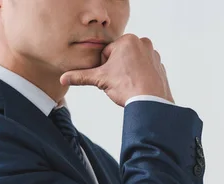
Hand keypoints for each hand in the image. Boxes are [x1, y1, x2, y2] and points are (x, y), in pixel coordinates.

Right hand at [60, 33, 174, 106]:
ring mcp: (154, 54)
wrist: (150, 102)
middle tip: (119, 82)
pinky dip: (140, 77)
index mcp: (128, 40)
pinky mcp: (160, 66)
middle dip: (117, 69)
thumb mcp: (100, 80)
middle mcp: (143, 43)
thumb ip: (81, 76)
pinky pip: (145, 70)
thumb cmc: (127, 87)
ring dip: (128, 73)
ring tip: (129, 85)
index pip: (107, 53)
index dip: (105, 68)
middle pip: (121, 57)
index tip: (110, 77)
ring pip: (132, 64)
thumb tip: (63, 79)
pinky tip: (138, 87)